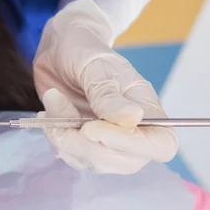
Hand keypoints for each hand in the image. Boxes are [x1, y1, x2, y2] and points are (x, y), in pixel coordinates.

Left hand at [33, 0, 177, 173]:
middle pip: (126, 162)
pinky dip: (56, 138)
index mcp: (145, 107)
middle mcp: (131, 128)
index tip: (91, 127)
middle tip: (61, 115)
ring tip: (53, 104)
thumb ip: (107, 93)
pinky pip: (72, 156)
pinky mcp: (82, 140)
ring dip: (66, 139)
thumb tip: (133, 118)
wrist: (59, 47)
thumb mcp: (94, 65)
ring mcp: (106, 138)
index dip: (131, 145)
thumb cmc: (83, 49)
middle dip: (87, 146)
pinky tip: (48, 114)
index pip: (161, 144)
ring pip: (95, 162)